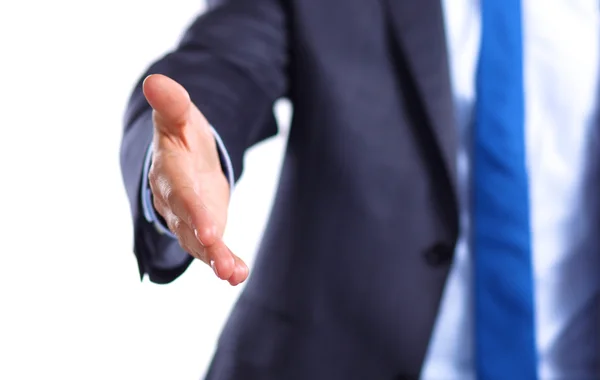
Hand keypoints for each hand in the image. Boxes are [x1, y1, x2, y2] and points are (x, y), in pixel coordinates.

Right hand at [143, 74, 247, 285]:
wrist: (183, 158)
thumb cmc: (182, 134)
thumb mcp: (180, 116)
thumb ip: (172, 103)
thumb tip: (155, 80)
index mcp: (169, 172)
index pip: (180, 192)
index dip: (193, 210)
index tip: (210, 230)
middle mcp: (175, 201)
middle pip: (187, 223)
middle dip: (204, 241)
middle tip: (221, 261)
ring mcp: (188, 218)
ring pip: (198, 243)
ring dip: (216, 259)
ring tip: (233, 275)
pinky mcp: (204, 228)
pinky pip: (212, 249)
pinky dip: (225, 261)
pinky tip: (239, 274)